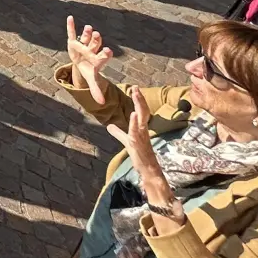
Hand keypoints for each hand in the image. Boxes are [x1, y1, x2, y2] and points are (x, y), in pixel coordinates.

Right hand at [65, 15, 113, 104]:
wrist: (82, 61)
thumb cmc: (88, 69)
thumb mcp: (92, 79)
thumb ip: (96, 89)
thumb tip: (102, 103)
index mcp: (97, 59)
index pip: (103, 56)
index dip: (106, 54)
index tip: (109, 51)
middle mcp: (92, 50)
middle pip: (95, 44)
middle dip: (96, 40)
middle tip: (98, 35)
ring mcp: (83, 44)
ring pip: (86, 37)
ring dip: (87, 33)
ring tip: (89, 28)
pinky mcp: (74, 41)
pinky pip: (72, 32)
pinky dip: (71, 25)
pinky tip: (70, 18)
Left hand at [106, 87, 183, 223]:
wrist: (149, 171)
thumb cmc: (139, 156)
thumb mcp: (126, 141)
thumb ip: (118, 133)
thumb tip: (109, 125)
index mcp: (142, 129)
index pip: (141, 111)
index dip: (139, 100)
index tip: (135, 89)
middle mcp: (144, 130)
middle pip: (143, 111)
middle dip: (140, 99)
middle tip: (136, 87)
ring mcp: (142, 137)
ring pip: (141, 118)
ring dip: (139, 106)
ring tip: (136, 94)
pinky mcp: (137, 144)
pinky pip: (136, 132)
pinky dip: (133, 123)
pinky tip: (131, 114)